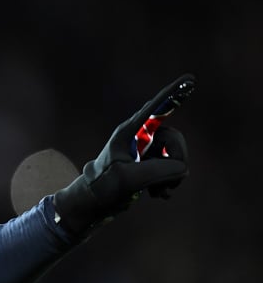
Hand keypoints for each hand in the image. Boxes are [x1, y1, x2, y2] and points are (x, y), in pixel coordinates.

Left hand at [52, 74, 193, 235]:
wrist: (93, 203)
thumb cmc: (102, 187)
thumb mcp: (127, 180)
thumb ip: (156, 170)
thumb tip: (181, 167)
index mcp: (128, 133)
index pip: (155, 110)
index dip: (174, 95)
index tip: (190, 79)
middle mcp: (139, 137)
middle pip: (173, 139)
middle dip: (176, 161)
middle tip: (167, 183)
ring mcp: (146, 150)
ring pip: (175, 155)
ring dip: (171, 176)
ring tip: (158, 192)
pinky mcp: (150, 163)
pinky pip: (172, 167)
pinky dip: (169, 181)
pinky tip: (159, 194)